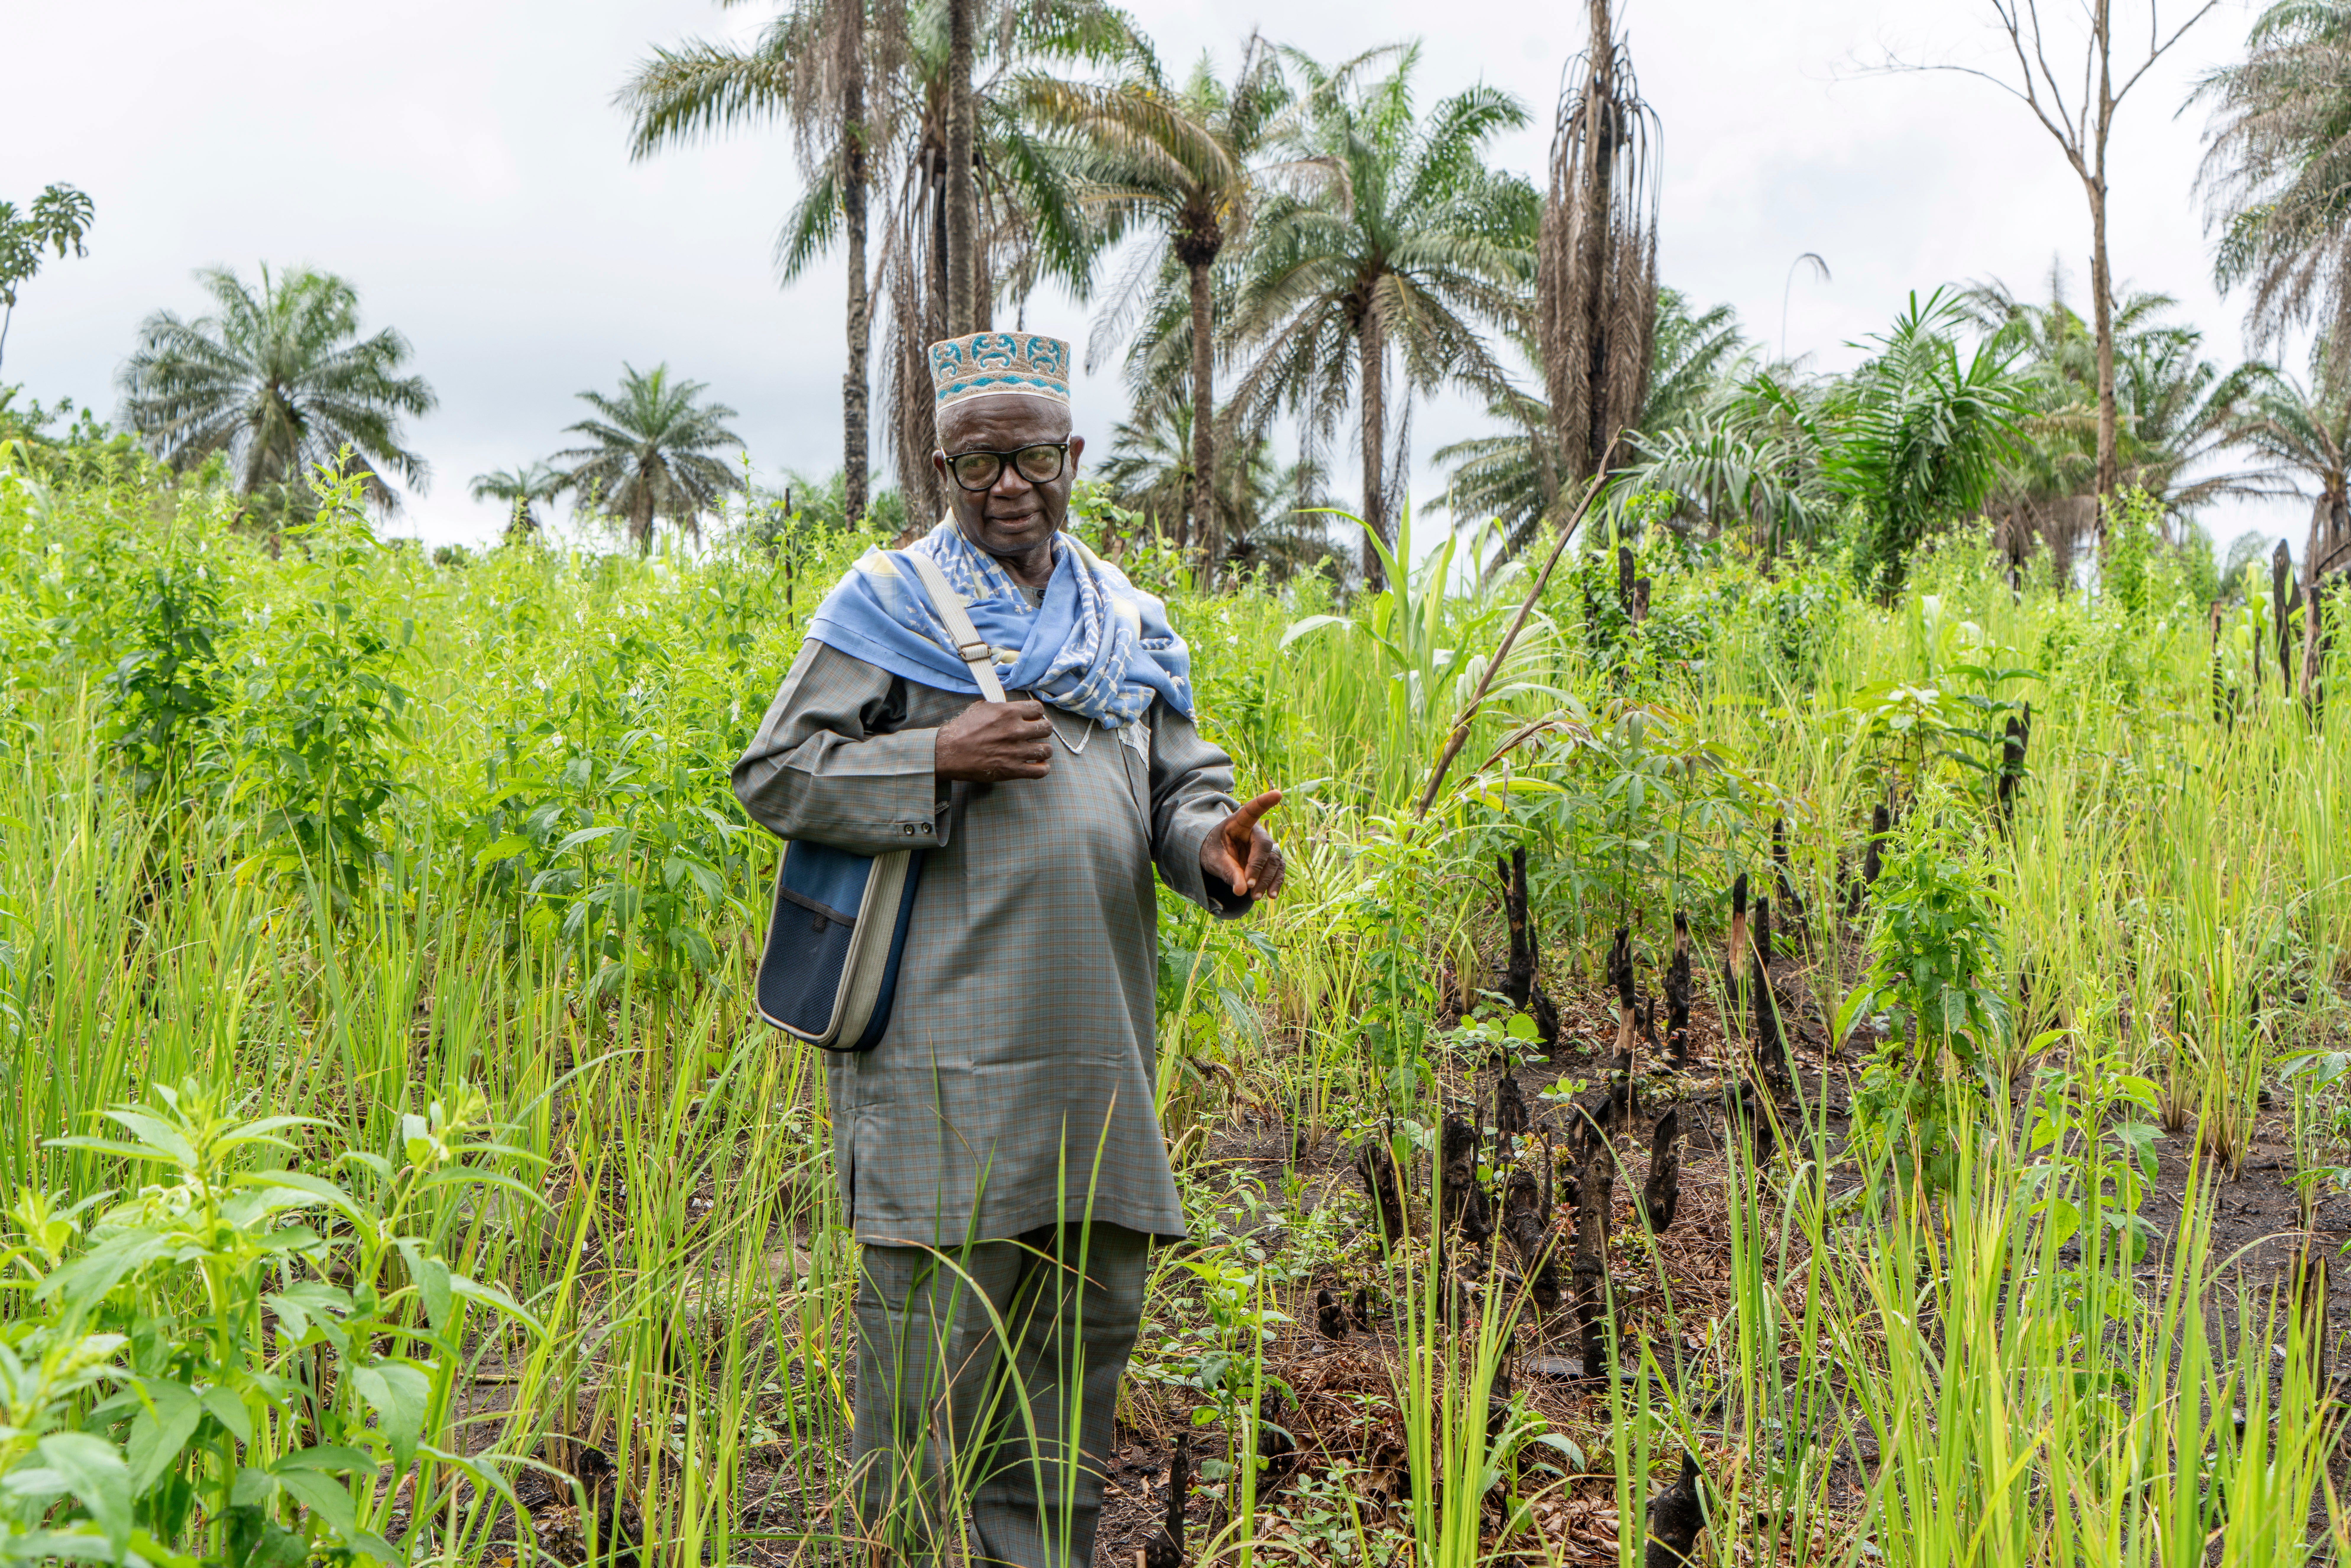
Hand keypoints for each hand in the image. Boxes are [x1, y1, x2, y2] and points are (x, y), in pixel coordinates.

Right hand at [935, 699, 1052, 781]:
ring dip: (1042, 750)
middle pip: (1047, 728)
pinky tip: (1037, 765)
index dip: (1036, 714)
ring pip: (1047, 750)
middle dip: (1042, 730)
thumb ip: (1001, 707)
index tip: (1032, 719)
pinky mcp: (1013, 770)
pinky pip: (1040, 771)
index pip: (1038, 709)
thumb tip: (1012, 707)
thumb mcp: (981, 707)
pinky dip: (1042, 768)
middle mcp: (1016, 731)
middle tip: (1034, 735)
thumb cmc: (962, 729)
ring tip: (1036, 751)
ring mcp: (1016, 751)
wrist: (949, 752)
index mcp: (1009, 712)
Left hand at [1201, 789, 1284, 902]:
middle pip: (1265, 847)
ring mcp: (1266, 846)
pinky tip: (1271, 895)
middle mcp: (1256, 832)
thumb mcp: (1214, 859)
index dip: (1264, 802)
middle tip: (1249, 887)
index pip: (1252, 810)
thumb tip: (1241, 890)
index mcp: (1239, 822)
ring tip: (1255, 897)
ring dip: (1267, 880)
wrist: (1218, 856)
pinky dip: (1275, 883)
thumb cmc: (1213, 850)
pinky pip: (1278, 870)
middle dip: (1258, 868)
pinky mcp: (1271, 860)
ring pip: (1274, 861)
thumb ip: (1227, 871)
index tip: (1278, 793)